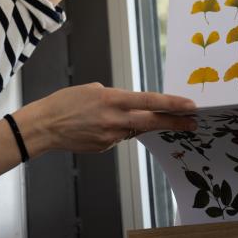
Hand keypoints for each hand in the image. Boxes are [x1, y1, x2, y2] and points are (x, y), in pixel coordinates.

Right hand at [18, 83, 196, 154]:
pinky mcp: (104, 147)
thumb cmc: (65, 103)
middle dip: (175, 122)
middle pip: (152, 122)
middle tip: (193, 122)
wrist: (44, 127)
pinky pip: (118, 137)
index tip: (190, 106)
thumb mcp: (93, 90)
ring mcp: (110, 137)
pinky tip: (99, 125)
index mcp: (112, 100)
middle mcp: (114, 120)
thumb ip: (116, 98)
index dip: (173, 104)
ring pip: (134, 129)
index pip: (150, 101)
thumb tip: (131, 106)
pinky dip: (116, 130)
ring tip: (116, 115)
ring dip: (137, 123)